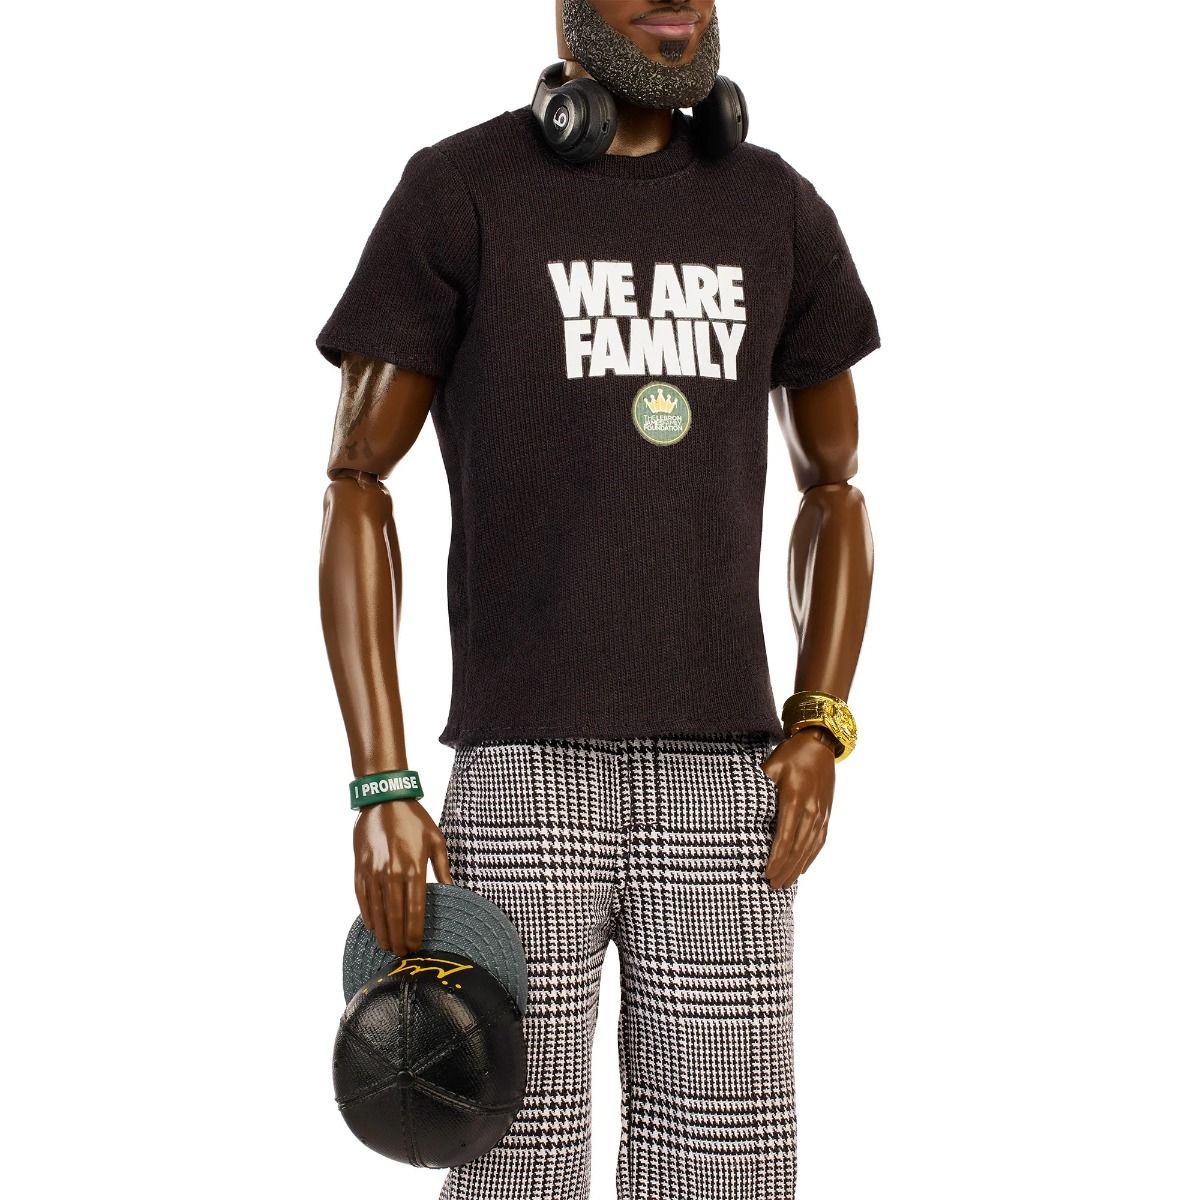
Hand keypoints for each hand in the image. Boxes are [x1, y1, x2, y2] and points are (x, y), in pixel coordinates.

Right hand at [353, 799, 453, 955]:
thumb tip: (453, 891)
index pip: (414, 909)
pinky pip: (362, 897)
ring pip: (377, 910)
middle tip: (402, 955)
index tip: (417, 947)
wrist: (384, 798)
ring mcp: (374, 871)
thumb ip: (444, 868)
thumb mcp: (436, 839)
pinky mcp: (360, 867)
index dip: (415, 932)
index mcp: (414, 868)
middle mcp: (392, 873)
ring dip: (382, 931)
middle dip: (398, 938)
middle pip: (395, 915)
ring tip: (387, 946)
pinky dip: (367, 914)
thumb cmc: (414, 819)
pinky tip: (372, 926)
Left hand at [761, 727, 836, 887]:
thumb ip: (758, 788)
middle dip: (785, 869)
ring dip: (797, 868)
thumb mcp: (770, 767)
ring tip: (785, 884)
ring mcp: (821, 813)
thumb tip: (742, 807)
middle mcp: (811, 810)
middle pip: (798, 848)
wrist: (819, 744)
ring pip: (809, 848)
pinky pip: (819, 841)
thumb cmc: (790, 754)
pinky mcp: (826, 813)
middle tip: (772, 886)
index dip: (776, 858)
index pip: (785, 836)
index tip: (766, 873)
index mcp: (795, 799)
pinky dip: (810, 857)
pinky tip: (802, 869)